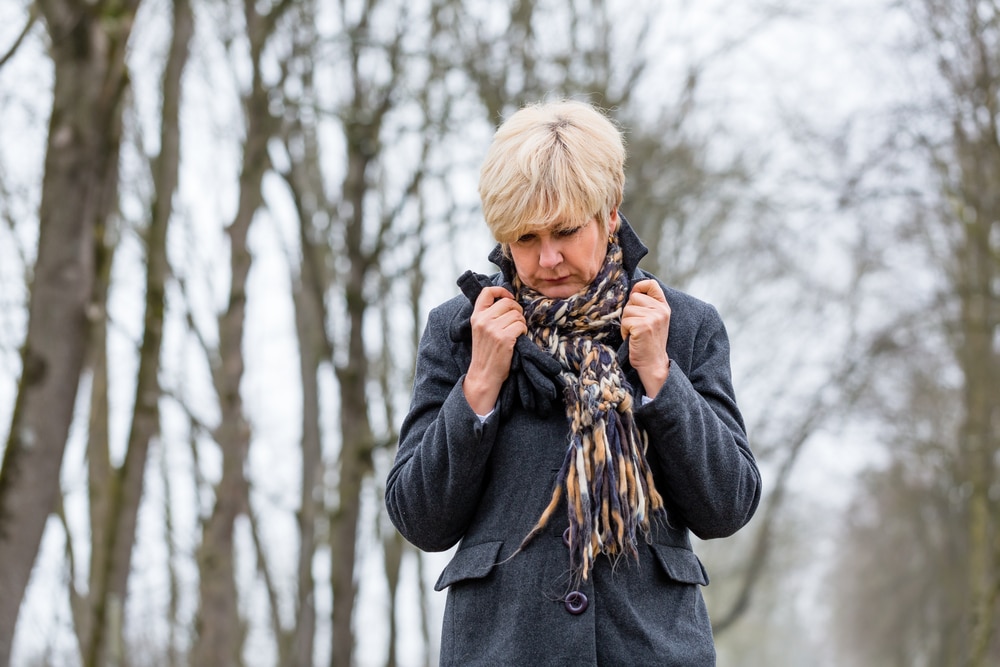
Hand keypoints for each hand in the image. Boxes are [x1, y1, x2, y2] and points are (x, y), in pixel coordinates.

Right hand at [464, 286, 526, 413]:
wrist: (484, 374)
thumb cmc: (486, 353)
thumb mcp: (480, 330)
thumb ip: (489, 315)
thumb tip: (508, 300)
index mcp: (476, 316)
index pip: (487, 292)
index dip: (502, 290)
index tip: (509, 297)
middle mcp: (483, 320)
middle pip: (508, 302)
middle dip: (517, 310)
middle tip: (516, 321)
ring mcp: (493, 329)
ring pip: (517, 315)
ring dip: (521, 323)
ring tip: (515, 333)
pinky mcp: (504, 338)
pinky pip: (521, 325)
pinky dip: (523, 331)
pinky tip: (518, 339)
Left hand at [621, 279, 670, 396]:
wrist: (654, 364)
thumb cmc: (649, 342)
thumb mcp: (654, 320)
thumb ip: (648, 305)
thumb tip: (632, 291)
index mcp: (664, 307)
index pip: (651, 284)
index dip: (639, 287)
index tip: (635, 297)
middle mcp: (660, 310)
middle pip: (633, 297)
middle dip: (629, 311)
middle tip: (636, 326)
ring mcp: (653, 318)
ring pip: (627, 310)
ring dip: (626, 323)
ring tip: (635, 333)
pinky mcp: (643, 326)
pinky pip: (624, 321)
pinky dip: (624, 331)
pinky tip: (632, 339)